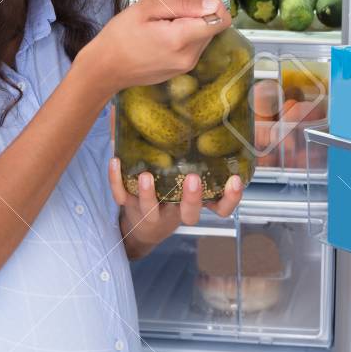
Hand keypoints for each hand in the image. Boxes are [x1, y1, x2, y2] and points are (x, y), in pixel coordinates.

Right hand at [77, 0, 230, 95]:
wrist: (104, 69)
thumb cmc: (120, 35)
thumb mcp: (147, 8)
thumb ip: (183, 4)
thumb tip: (213, 4)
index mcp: (181, 39)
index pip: (221, 19)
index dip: (211, 2)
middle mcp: (189, 56)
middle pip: (213, 26)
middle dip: (199, 12)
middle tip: (172, 7)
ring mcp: (186, 66)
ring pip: (204, 36)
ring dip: (191, 24)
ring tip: (164, 22)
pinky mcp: (181, 70)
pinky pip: (193, 47)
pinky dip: (185, 36)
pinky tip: (162, 35)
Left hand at [109, 158, 242, 259]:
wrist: (143, 228)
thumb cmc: (174, 197)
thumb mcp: (191, 184)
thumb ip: (207, 161)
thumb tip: (229, 123)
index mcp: (195, 205)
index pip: (220, 209)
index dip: (230, 199)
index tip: (235, 180)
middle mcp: (175, 211)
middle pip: (188, 214)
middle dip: (191, 199)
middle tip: (193, 179)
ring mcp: (151, 211)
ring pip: (151, 209)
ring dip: (149, 194)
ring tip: (148, 176)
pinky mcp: (129, 205)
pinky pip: (120, 195)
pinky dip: (115, 179)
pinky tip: (115, 160)